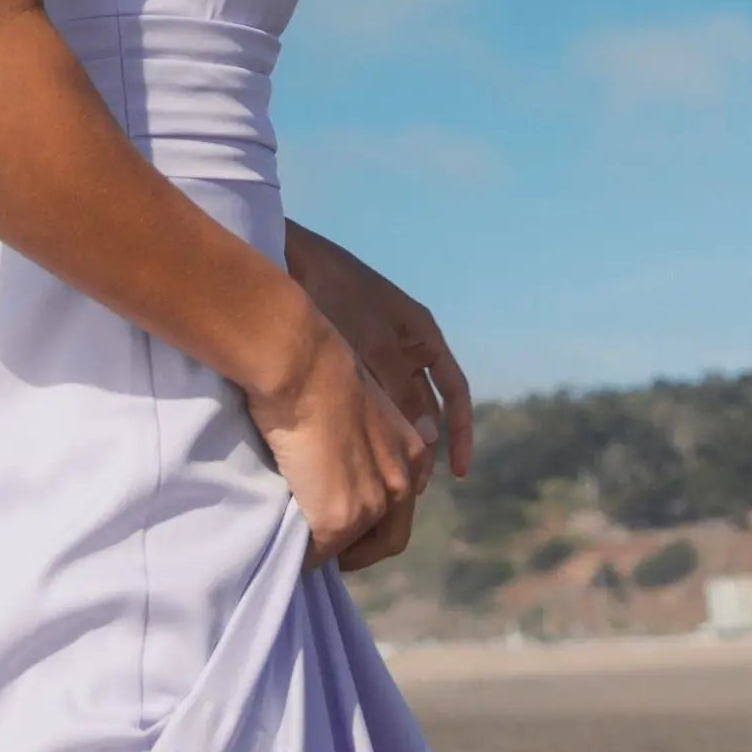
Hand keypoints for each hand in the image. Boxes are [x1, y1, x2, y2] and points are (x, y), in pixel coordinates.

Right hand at [243, 304, 434, 570]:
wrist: (303, 364)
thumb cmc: (316, 368)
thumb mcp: (355, 403)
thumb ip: (358, 436)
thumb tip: (334, 456)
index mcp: (411, 449)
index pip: (400, 502)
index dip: (374, 519)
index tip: (347, 524)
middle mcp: (402, 480)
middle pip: (389, 539)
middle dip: (360, 552)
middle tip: (329, 552)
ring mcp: (372, 504)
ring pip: (356, 550)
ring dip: (331, 555)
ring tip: (305, 550)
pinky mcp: (340, 520)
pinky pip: (320, 554)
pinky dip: (304, 556)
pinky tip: (286, 547)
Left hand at [282, 222, 473, 480]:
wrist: (290, 261)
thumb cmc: (339, 292)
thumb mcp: (374, 342)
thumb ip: (400, 389)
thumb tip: (429, 439)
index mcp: (423, 335)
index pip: (455, 391)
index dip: (462, 430)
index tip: (458, 472)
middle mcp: (406, 347)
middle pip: (424, 407)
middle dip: (423, 447)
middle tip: (411, 491)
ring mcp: (376, 353)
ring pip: (396, 408)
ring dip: (395, 441)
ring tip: (385, 481)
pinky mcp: (346, 361)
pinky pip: (368, 401)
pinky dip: (368, 428)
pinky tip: (355, 454)